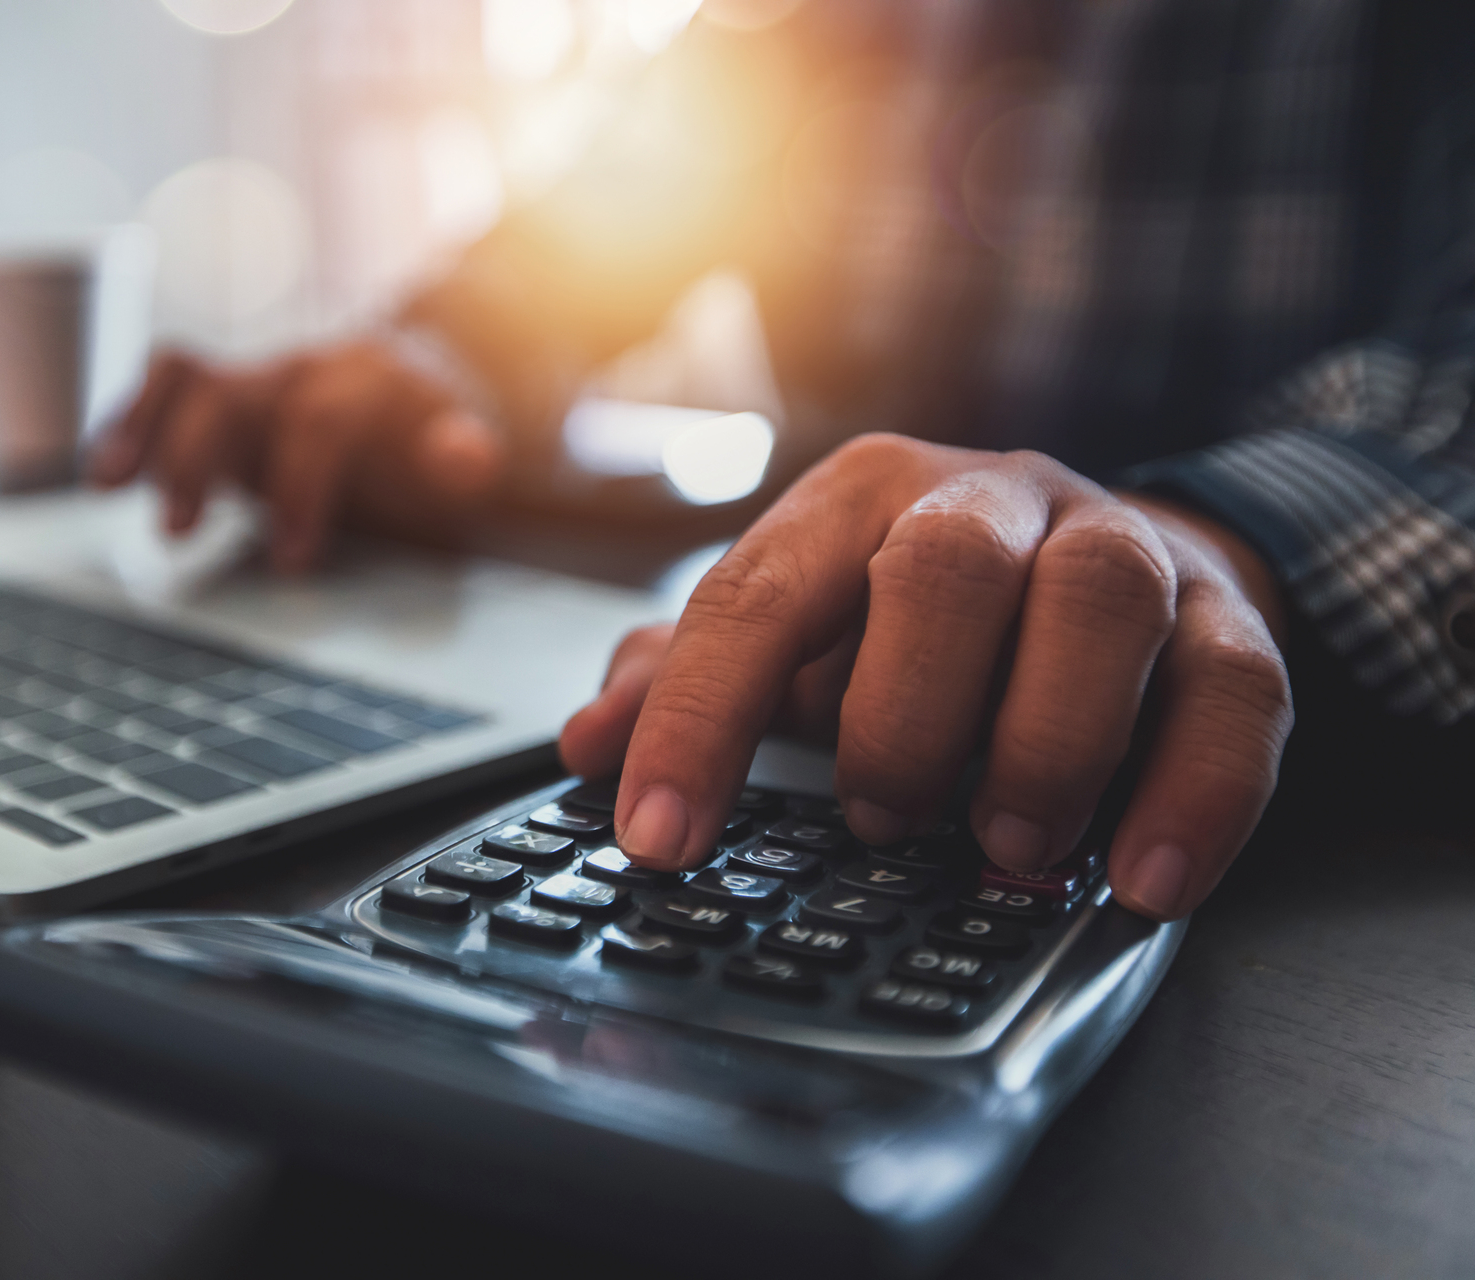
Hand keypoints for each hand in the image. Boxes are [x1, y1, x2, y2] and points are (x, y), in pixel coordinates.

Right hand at [88, 338, 504, 572]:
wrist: (418, 402)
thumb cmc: (433, 446)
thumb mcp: (465, 461)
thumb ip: (466, 459)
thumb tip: (466, 456)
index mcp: (364, 385)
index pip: (318, 420)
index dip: (301, 488)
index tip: (292, 559)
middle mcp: (299, 373)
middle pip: (233, 393)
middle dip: (198, 456)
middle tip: (178, 530)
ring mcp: (256, 384)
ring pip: (185, 378)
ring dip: (142, 428)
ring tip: (106, 485)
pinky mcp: (222, 405)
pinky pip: (165, 393)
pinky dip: (129, 427)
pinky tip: (104, 475)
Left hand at [559, 434, 1293, 920]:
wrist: (1112, 558)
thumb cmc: (922, 614)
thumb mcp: (799, 630)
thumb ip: (691, 676)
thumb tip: (585, 740)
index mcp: (857, 498)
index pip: (756, 596)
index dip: (698, 720)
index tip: (658, 839)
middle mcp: (990, 499)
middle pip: (946, 568)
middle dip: (905, 714)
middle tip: (880, 818)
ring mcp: (1120, 547)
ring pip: (1100, 604)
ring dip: (1046, 744)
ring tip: (1004, 850)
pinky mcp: (1230, 616)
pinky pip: (1238, 691)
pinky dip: (1194, 793)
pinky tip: (1141, 880)